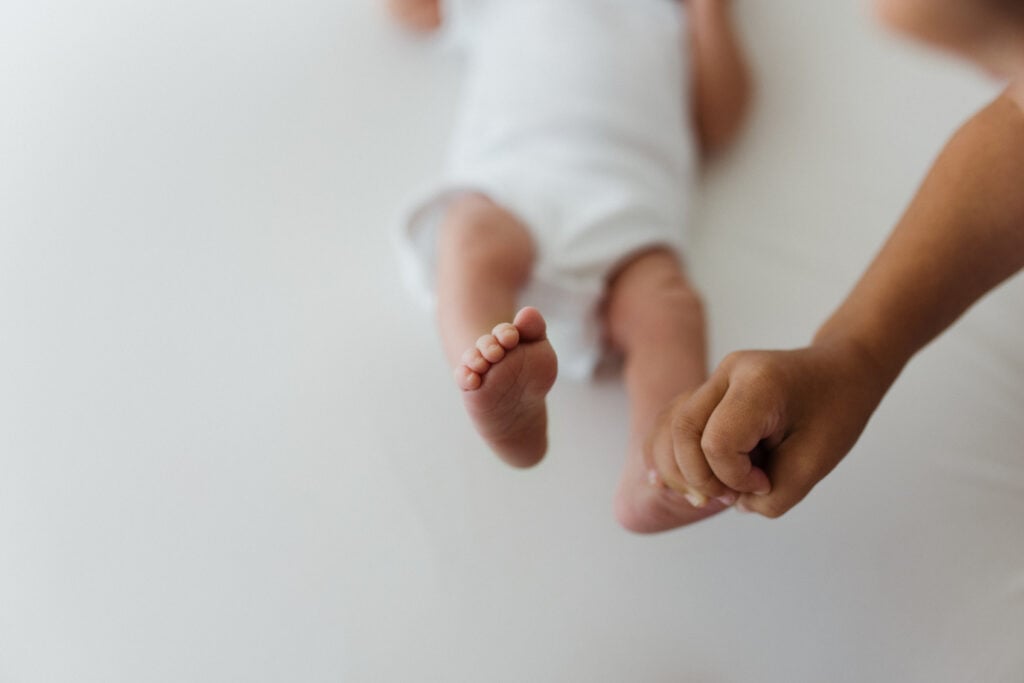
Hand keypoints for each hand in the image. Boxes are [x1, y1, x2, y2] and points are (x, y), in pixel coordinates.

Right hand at [648, 340, 892, 517]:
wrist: (842, 369)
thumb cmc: (838, 409)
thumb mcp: (819, 461)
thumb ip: (777, 494)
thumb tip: (737, 504)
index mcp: (759, 383)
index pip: (719, 442)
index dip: (734, 477)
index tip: (765, 484)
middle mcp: (728, 373)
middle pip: (683, 431)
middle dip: (698, 477)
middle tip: (730, 497)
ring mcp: (714, 379)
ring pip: (670, 427)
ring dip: (680, 469)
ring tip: (709, 493)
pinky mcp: (708, 392)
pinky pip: (673, 423)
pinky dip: (674, 455)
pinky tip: (680, 481)